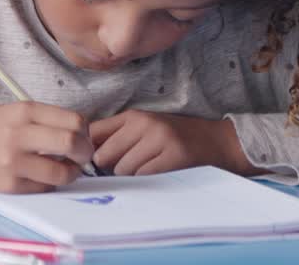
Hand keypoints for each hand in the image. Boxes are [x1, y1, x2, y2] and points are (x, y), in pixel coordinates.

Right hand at [0, 102, 93, 192]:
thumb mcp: (13, 111)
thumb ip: (44, 119)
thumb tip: (78, 133)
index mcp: (24, 111)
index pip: (73, 120)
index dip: (85, 131)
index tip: (83, 136)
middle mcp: (20, 135)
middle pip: (72, 143)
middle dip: (85, 152)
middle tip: (82, 156)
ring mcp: (14, 162)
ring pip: (62, 172)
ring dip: (72, 173)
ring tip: (67, 169)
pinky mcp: (10, 184)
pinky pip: (44, 187)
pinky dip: (51, 183)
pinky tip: (45, 176)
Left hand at [89, 111, 249, 176]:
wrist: (215, 141)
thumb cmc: (173, 138)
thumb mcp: (144, 128)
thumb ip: (116, 136)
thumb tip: (83, 154)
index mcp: (133, 116)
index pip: (94, 132)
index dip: (89, 150)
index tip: (95, 161)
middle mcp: (144, 124)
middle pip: (103, 155)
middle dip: (109, 167)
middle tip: (124, 168)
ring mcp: (159, 139)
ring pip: (122, 169)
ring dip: (129, 177)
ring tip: (146, 169)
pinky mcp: (173, 157)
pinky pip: (143, 177)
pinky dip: (146, 182)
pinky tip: (157, 174)